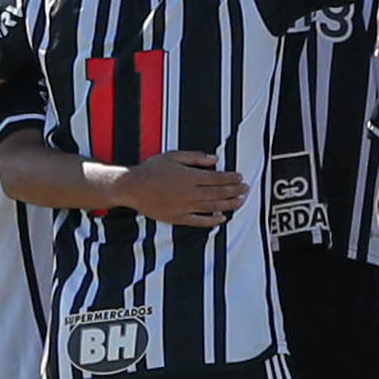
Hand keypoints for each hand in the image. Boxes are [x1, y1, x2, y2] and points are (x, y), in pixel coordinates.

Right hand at [117, 149, 248, 227]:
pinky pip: (199, 221)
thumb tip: (215, 159)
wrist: (132, 188)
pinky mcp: (178, 218)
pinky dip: (212, 221)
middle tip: (246, 189)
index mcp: (189, 177)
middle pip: (218, 193)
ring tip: (240, 202)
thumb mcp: (173, 156)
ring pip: (212, 208)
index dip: (230, 178)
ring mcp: (184, 207)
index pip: (216, 178)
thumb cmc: (151, 170)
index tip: (240, 177)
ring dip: (228, 205)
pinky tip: (222, 218)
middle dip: (234, 191)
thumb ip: (195, 157)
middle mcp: (190, 193)